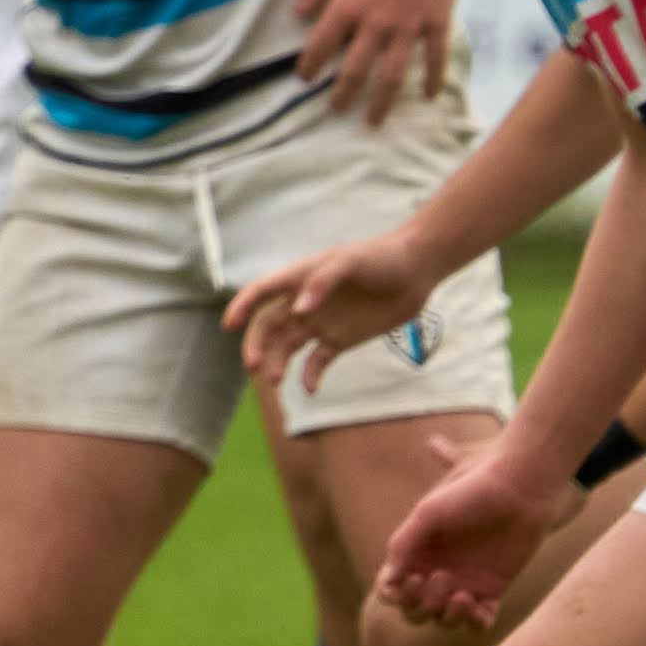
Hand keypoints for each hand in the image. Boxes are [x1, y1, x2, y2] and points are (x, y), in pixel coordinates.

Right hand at [223, 230, 434, 388]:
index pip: (262, 292)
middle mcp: (304, 303)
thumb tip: (298, 310)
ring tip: (276, 380)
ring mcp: (321, 322)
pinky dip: (309, 375)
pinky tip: (309, 388)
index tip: (229, 325)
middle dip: (257, 345)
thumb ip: (322, 281)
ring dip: (277, 362)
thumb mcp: (351, 261)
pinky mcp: (339, 340)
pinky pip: (317, 361)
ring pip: (288, 346)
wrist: (416, 271)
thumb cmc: (381, 257)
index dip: (243, 306)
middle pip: (269, 326)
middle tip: (254, 366)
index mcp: (300, 278)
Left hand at [291, 0, 458, 122]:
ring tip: (373, 120)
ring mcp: (407, 29)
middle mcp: (375, 26)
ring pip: (392, 76)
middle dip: (343, 95)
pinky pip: (435, 59)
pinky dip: (433, 79)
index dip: (309, 65)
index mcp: (347, 8)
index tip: (304, 78)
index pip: (321, 46)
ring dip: (382, 102)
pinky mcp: (435, 25)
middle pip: (355, 71)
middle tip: (335, 110)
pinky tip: (430, 97)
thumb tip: (296, 14)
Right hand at [377, 435, 569, 631]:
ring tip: (464, 596)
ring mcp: (463, 584)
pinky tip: (479, 609)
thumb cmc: (470, 494)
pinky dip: (475, 624)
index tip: (414, 580)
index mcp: (415, 555)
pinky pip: (478, 623)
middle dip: (422, 606)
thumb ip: (403, 544)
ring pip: (444, 620)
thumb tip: (388, 580)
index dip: (396, 596)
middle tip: (442, 577)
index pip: (390, 590)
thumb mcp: (429, 513)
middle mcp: (435, 572)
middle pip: (415, 612)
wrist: (520, 491)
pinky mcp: (491, 591)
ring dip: (448, 616)